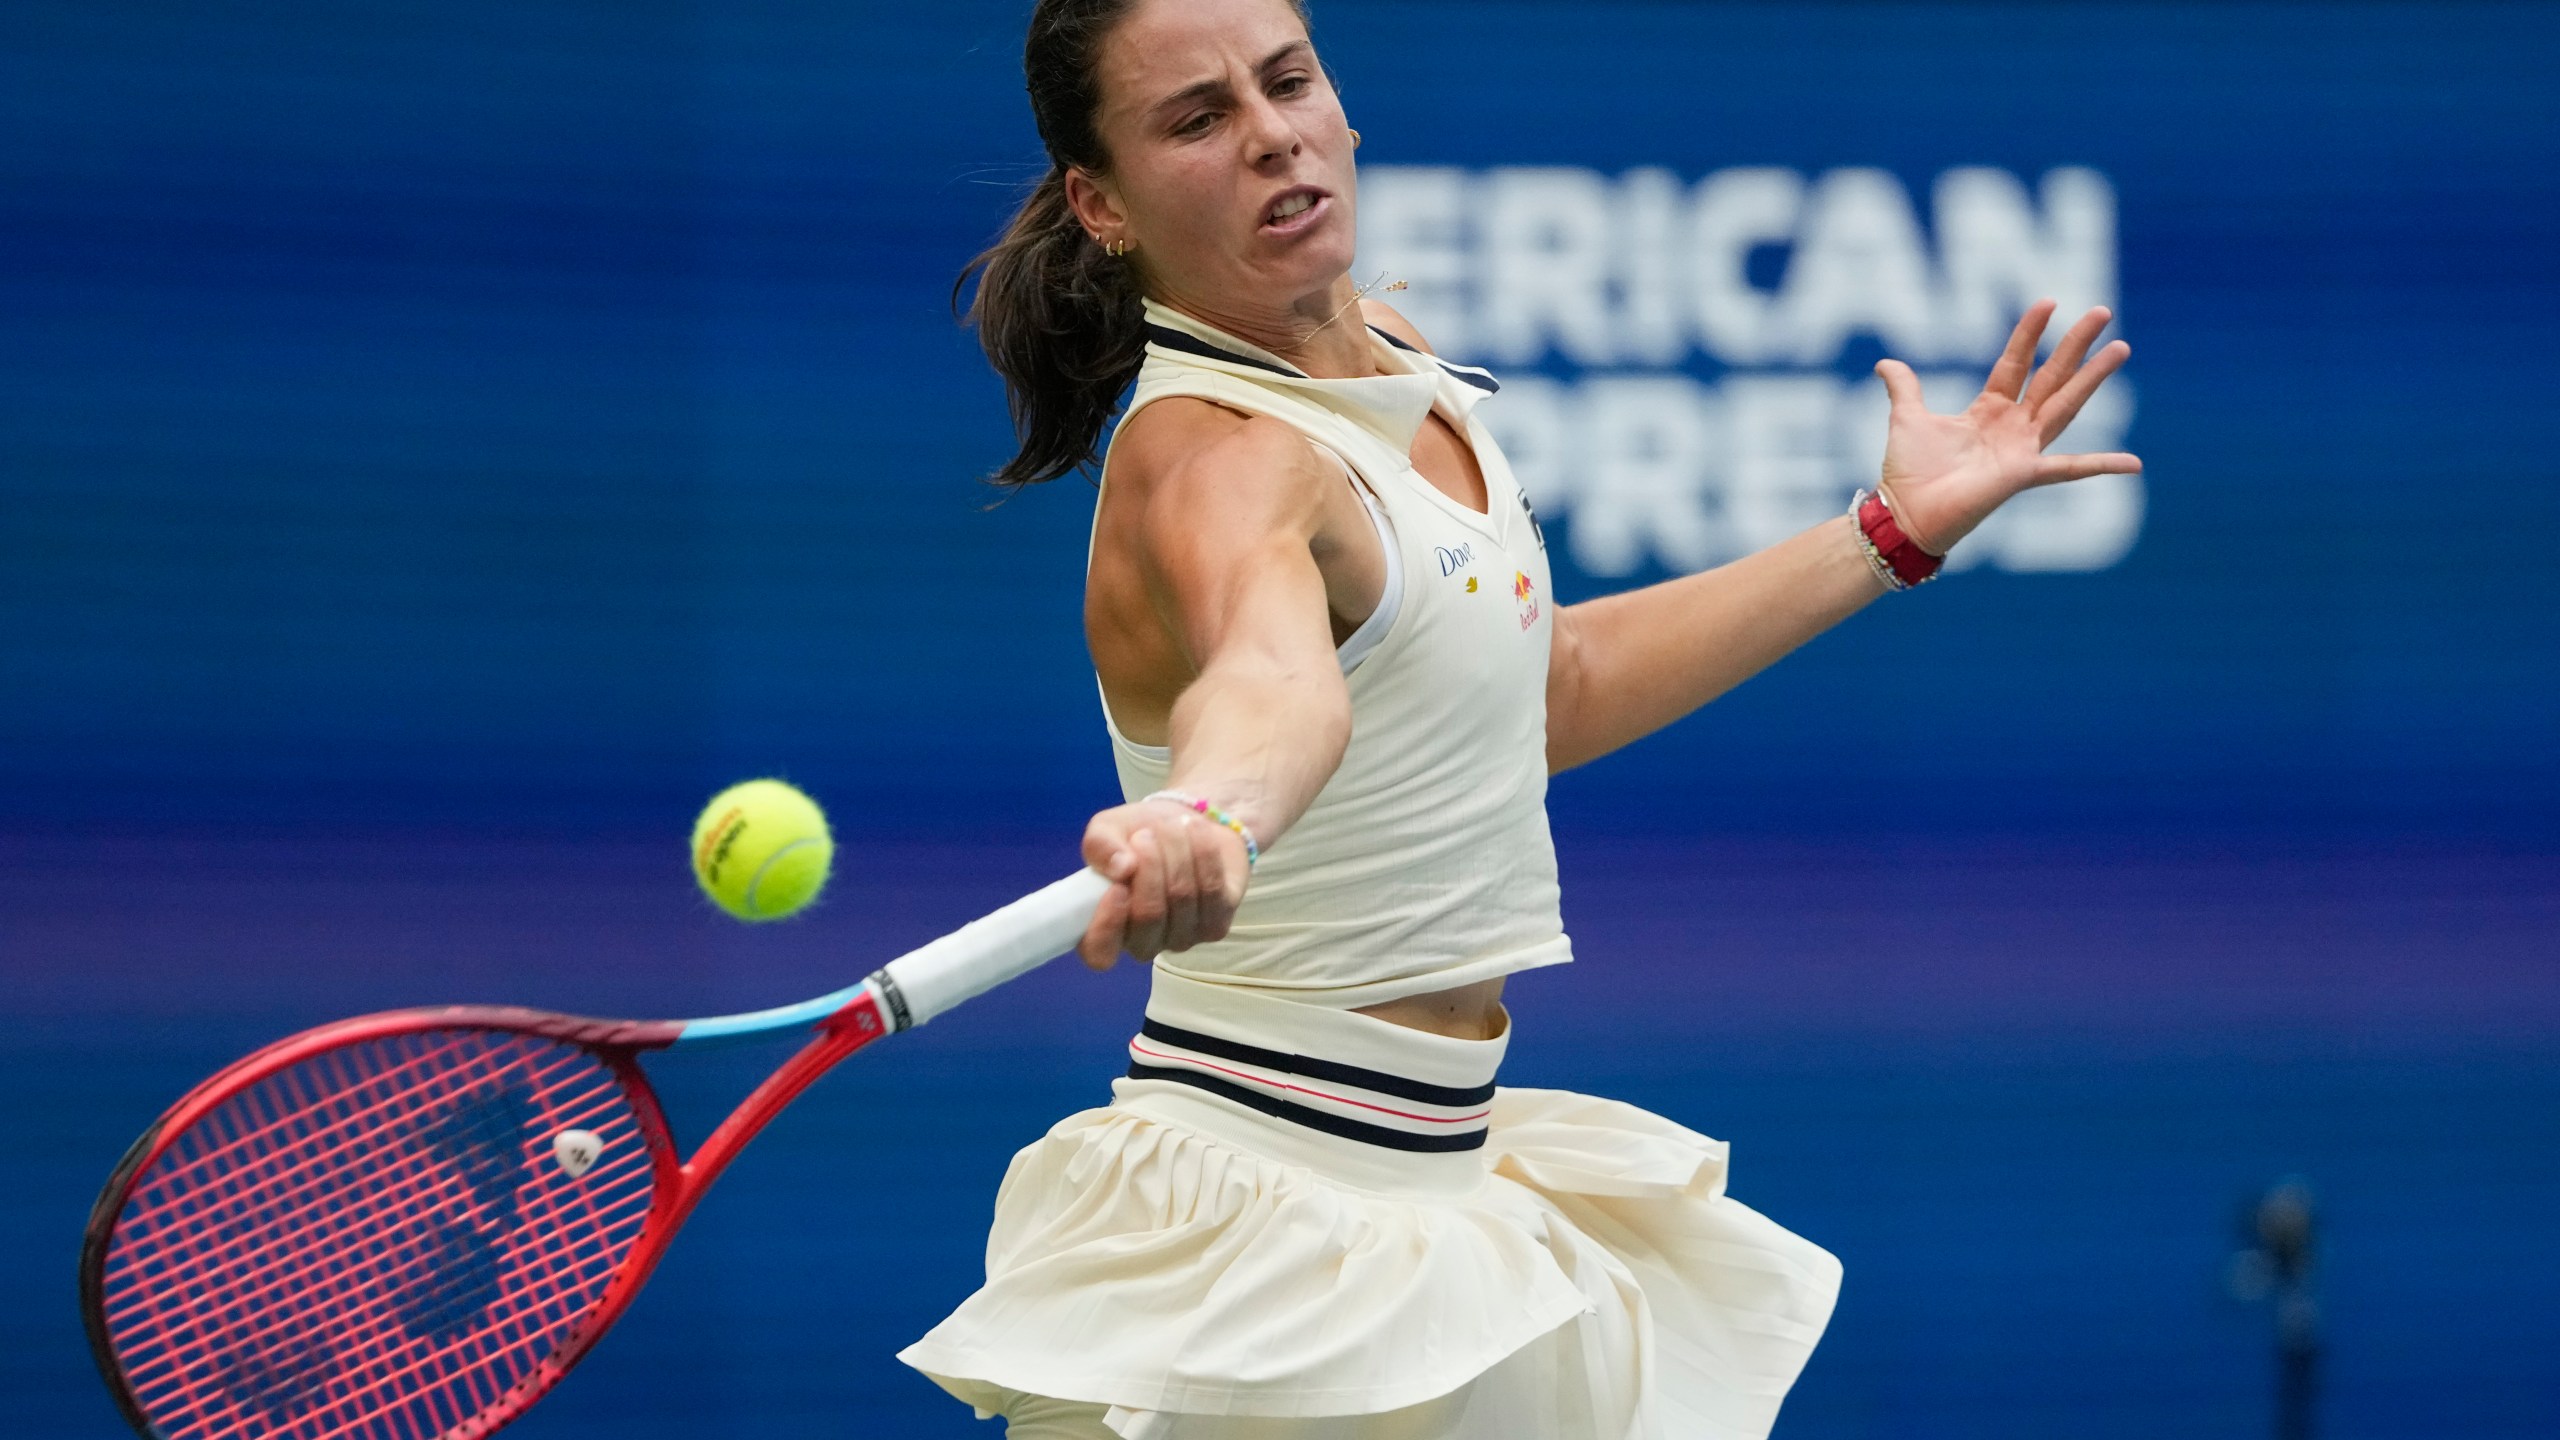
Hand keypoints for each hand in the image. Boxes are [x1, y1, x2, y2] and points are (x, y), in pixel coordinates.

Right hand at [1075, 798, 1249, 970]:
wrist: (1186, 825)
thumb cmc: (1137, 834)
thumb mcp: (1108, 830)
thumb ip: (1100, 845)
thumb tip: (1121, 868)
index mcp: (1108, 930)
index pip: (1100, 954)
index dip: (1107, 927)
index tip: (1116, 887)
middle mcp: (1144, 943)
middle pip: (1148, 916)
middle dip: (1149, 867)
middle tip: (1146, 834)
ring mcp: (1182, 938)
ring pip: (1181, 898)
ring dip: (1176, 853)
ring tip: (1171, 825)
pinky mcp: (1216, 925)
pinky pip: (1212, 890)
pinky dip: (1203, 853)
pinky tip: (1195, 830)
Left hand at [1873, 300, 2142, 554]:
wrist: (1905, 513)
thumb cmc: (1908, 472)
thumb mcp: (1907, 417)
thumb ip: (1905, 388)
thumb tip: (1885, 364)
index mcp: (1989, 411)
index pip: (2016, 363)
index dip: (2030, 333)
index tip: (2048, 302)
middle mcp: (2012, 427)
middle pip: (2052, 376)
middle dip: (2075, 344)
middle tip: (2102, 311)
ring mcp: (2023, 450)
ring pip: (2066, 404)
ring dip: (2093, 377)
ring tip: (2121, 348)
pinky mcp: (2023, 474)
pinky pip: (2069, 469)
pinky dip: (2101, 466)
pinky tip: (2134, 464)